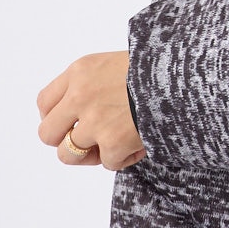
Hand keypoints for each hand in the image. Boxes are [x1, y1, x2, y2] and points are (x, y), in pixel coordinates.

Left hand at [36, 50, 146, 170]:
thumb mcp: (114, 63)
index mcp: (79, 72)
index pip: (44, 102)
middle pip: (48, 134)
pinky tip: (139, 144)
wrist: (184, 76)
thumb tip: (81, 114)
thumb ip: (92, 84)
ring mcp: (94, 121)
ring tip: (114, 146)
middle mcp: (79, 96)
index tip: (71, 123)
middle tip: (89, 141)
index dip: (55, 118)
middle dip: (66, 141)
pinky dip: (124, 158)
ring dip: (92, 155)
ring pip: (69, 154)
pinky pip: (108, 163)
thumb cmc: (157, 68)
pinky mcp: (113, 142)